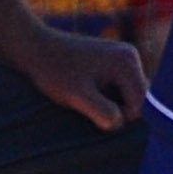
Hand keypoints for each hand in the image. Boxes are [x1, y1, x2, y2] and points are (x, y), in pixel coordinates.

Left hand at [14, 26, 147, 130]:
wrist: (33, 49)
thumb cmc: (53, 72)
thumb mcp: (78, 97)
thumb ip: (104, 112)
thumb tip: (120, 125)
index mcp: (127, 62)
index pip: (139, 103)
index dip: (120, 117)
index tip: (91, 116)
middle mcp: (131, 56)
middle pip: (136, 97)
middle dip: (116, 108)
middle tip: (86, 108)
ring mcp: (122, 56)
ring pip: (126, 93)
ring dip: (109, 102)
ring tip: (84, 100)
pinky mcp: (112, 60)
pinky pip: (117, 86)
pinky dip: (104, 95)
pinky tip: (85, 94)